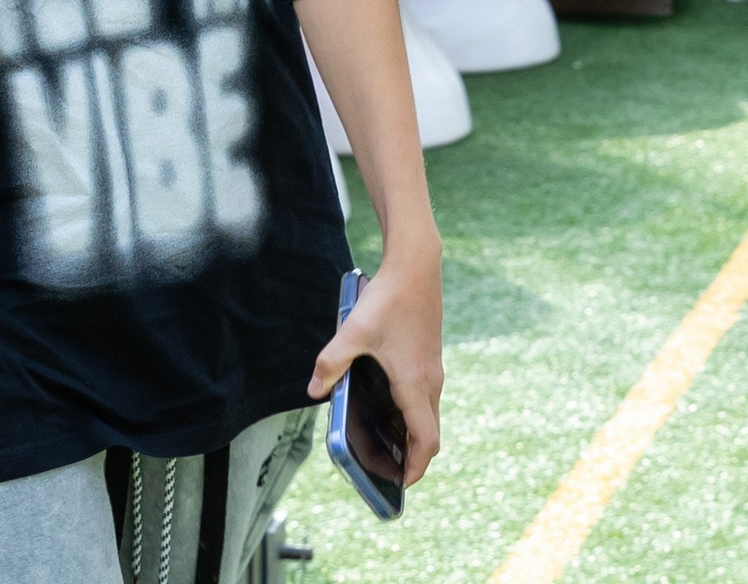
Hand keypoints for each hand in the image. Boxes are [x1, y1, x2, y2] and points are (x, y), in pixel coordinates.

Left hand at [308, 251, 443, 486]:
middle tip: (384, 468)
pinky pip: (425, 398)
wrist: (416, 266)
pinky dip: (411, 412)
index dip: (416, 467)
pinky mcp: (430, 358)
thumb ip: (331, 363)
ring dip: (411, 434)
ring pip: (428, 415)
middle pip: (428, 434)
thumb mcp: (352, 332)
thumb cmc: (387, 299)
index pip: (426, 440)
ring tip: (383, 443)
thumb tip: (313, 391)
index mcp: (415, 384)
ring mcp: (433, 370)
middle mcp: (430, 382)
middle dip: (409, 456)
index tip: (402, 482)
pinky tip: (386, 406)